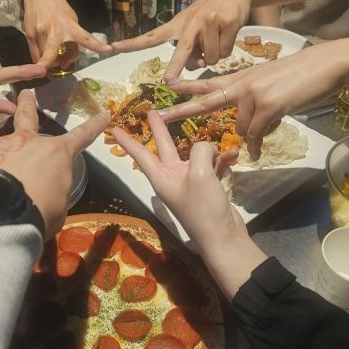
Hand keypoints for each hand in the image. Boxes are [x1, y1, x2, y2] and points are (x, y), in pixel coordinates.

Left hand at [0, 90, 109, 239]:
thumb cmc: (40, 212)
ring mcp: (1, 145)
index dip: (94, 125)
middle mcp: (29, 142)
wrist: (2, 216)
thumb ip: (52, 190)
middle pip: (28, 116)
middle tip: (26, 94)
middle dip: (28, 104)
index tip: (104, 114)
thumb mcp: (58, 205)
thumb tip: (40, 191)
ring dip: (0, 163)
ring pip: (2, 152)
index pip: (82, 136)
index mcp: (56, 154)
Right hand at [21, 0, 111, 67]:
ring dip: (50, 62)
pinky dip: (40, 59)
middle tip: (61, 65)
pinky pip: (34, 55)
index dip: (96, 46)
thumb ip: (72, 39)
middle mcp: (54, 30)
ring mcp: (40, 33)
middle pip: (52, 56)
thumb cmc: (57, 7)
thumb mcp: (70, 18)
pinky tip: (44, 56)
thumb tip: (66, 61)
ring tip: (54, 55)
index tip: (108, 50)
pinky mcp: (29, 35)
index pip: (85, 37)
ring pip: (43, 58)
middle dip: (55, 65)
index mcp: (69, 25)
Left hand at [111, 0, 251, 80]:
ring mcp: (209, 22)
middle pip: (181, 50)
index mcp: (178, 24)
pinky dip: (226, 50)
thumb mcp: (196, 27)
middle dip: (175, 66)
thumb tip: (199, 65)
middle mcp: (191, 23)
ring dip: (214, 55)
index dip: (134, 43)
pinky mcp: (227, 23)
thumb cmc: (212, 13)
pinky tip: (228, 34)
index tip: (115, 46)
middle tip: (168, 80)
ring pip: (209, 59)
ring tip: (217, 38)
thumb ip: (192, 49)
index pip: (152, 35)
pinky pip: (224, 53)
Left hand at [112, 110, 265, 297]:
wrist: (223, 236)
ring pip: (196, 155)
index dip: (128, 140)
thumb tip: (208, 148)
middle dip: (161, 130)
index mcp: (161, 176)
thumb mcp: (200, 173)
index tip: (114, 129)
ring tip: (224, 148)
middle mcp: (172, 177)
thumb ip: (200, 151)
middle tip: (153, 111)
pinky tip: (234, 156)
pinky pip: (213, 166)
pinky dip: (222, 160)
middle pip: (164, 147)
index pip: (141, 154)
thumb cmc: (203, 207)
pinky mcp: (207, 187)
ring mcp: (190, 182)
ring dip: (210, 150)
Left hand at [158, 40, 348, 158]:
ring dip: (249, 136)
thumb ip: (254, 97)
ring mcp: (253, 93)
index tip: (168, 86)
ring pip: (241, 125)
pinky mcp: (267, 104)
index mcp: (243, 77)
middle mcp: (243, 83)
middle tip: (161, 116)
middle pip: (207, 100)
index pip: (209, 81)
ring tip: (260, 138)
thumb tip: (250, 120)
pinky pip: (255, 132)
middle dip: (183, 109)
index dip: (188, 85)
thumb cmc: (304, 74)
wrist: (328, 64)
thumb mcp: (272, 81)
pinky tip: (256, 152)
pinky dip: (255, 144)